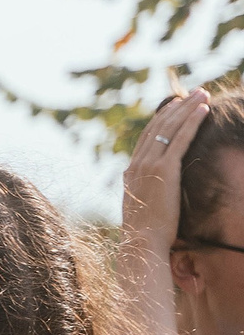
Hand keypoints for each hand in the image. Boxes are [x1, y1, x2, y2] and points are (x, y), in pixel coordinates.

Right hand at [122, 89, 210, 278]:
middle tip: (193, 92)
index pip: (148, 136)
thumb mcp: (143, 206)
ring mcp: (149, 165)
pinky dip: (192, 122)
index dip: (163, 118)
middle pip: (158, 126)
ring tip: (202, 93)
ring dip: (188, 108)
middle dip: (178, 106)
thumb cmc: (146, 232)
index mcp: (131, 172)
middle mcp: (137, 163)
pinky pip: (180, 139)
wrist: (142, 242)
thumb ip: (147, 191)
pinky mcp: (164, 169)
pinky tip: (204, 110)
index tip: (176, 105)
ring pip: (170, 128)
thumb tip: (155, 190)